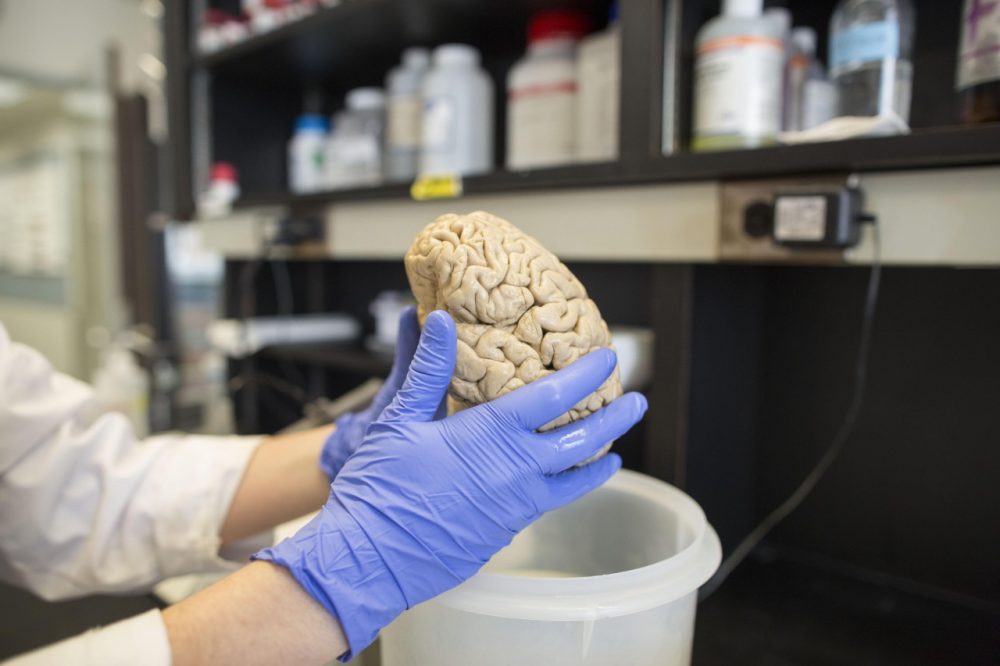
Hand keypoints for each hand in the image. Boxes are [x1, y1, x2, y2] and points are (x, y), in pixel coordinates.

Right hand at [255, 311, 647, 658]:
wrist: (370, 559)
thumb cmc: (379, 487)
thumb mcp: (399, 417)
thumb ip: (428, 369)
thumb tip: (440, 321)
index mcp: (492, 436)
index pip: (555, 396)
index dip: (585, 374)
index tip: (607, 358)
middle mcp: (515, 472)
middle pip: (581, 441)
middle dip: (614, 419)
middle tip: (637, 402)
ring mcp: (515, 507)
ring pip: (573, 481)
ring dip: (598, 460)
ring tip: (614, 449)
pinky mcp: (505, 533)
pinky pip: (547, 505)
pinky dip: (566, 489)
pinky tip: (563, 483)